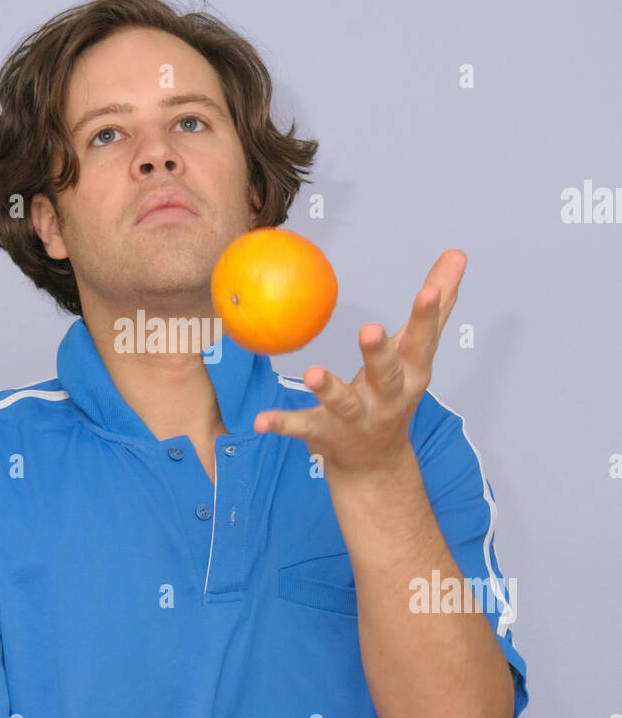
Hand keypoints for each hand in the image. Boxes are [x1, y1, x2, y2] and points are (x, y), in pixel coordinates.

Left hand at [253, 250, 466, 478]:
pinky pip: (302, 427)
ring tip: (312, 373)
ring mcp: (357, 418)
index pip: (422, 341)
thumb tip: (458, 254)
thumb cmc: (397, 392)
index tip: (430, 289)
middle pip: (386, 374)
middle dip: (379, 353)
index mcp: (412, 374)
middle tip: (370, 329)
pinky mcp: (325, 434)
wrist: (377, 463)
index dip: (428, 316)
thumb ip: (437, 305)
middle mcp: (388, 398)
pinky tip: (261, 421)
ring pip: (343, 403)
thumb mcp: (418, 351)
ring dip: (328, 389)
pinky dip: (282, 424)